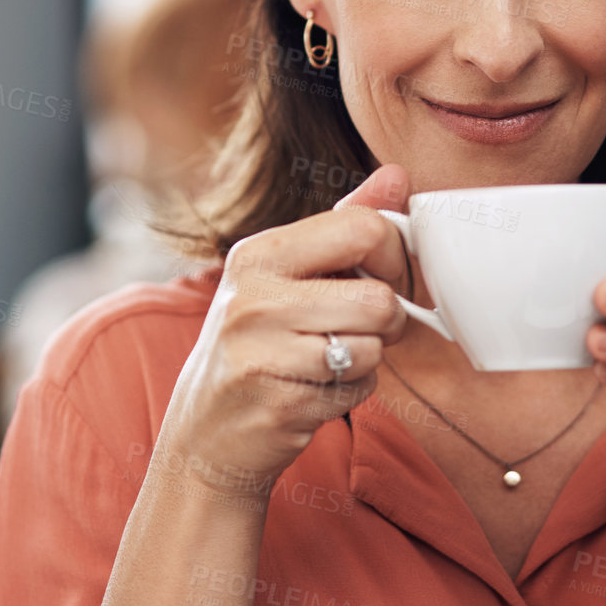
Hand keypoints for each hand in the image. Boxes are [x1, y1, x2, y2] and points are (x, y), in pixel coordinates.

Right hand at [154, 165, 412, 500]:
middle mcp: (252, 298)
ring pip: (372, 348)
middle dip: (388, 321)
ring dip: (367, 360)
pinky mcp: (278, 403)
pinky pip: (358, 389)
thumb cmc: (260, 341)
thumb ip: (345, 223)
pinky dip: (350, 393)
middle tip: (362, 328)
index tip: (385, 277)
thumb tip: (397, 175)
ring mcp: (261, 353)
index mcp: (258, 253)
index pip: (363, 228)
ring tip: (329, 360)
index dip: (395, 257)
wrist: (207, 431)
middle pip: (378, 299)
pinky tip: (315, 390)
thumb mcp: (289, 273)